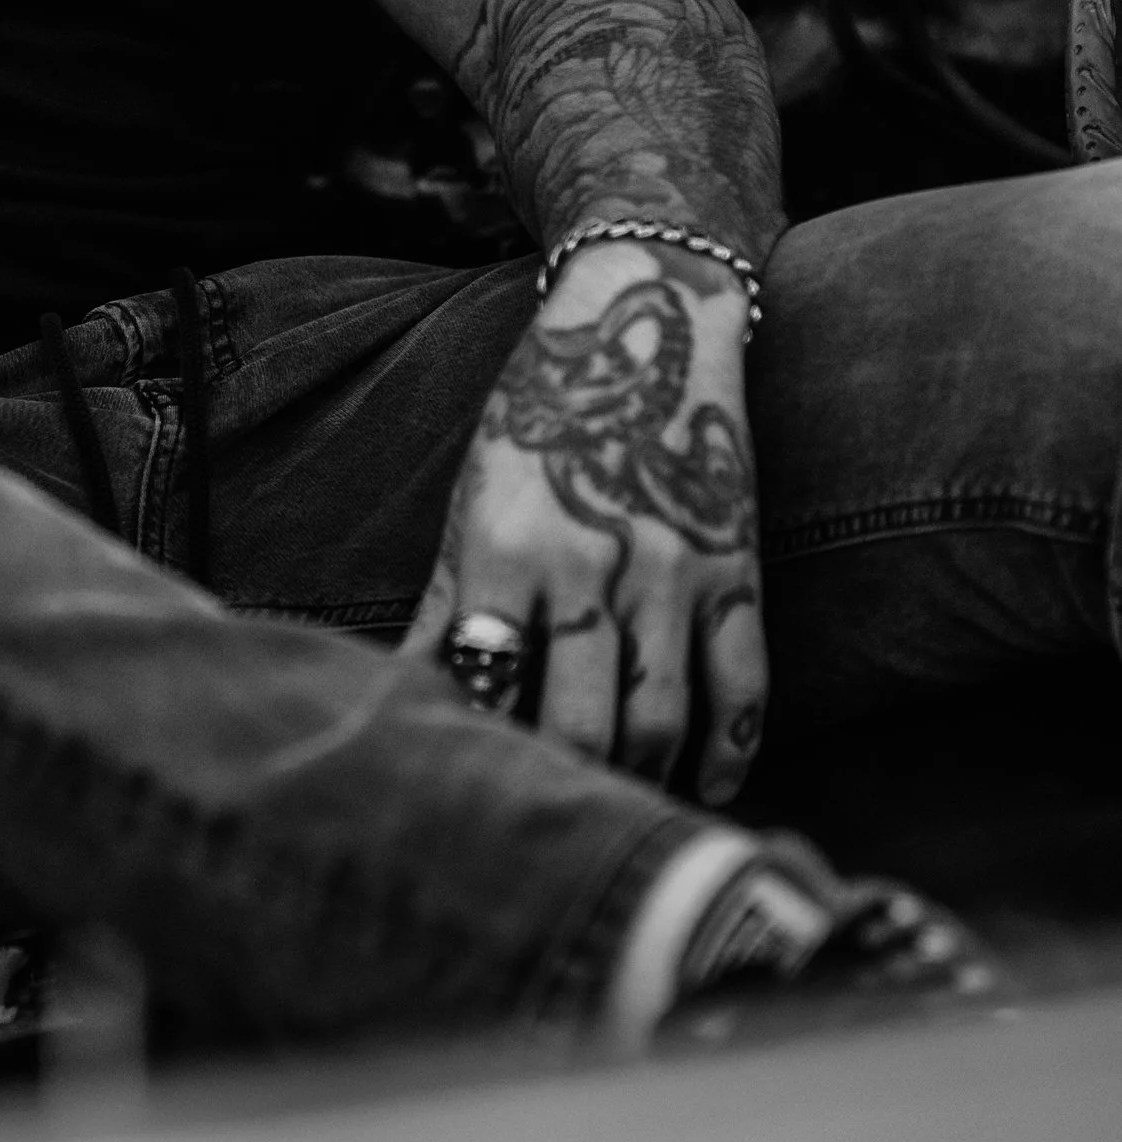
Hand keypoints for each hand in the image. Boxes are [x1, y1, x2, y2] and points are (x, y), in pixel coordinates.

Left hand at [401, 238, 767, 802]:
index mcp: (509, 549)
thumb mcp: (472, 506)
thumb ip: (442, 610)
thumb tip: (397, 695)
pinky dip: (731, 751)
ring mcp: (672, 574)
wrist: (645, 325)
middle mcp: (592, 566)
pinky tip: (709, 785)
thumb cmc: (538, 420)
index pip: (487, 686)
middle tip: (546, 816)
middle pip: (579, 725)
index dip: (479, 747)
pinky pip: (745, 688)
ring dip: (637, 781)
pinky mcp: (736, 573)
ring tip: (613, 809)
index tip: (469, 788)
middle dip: (561, 783)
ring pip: (658, 721)